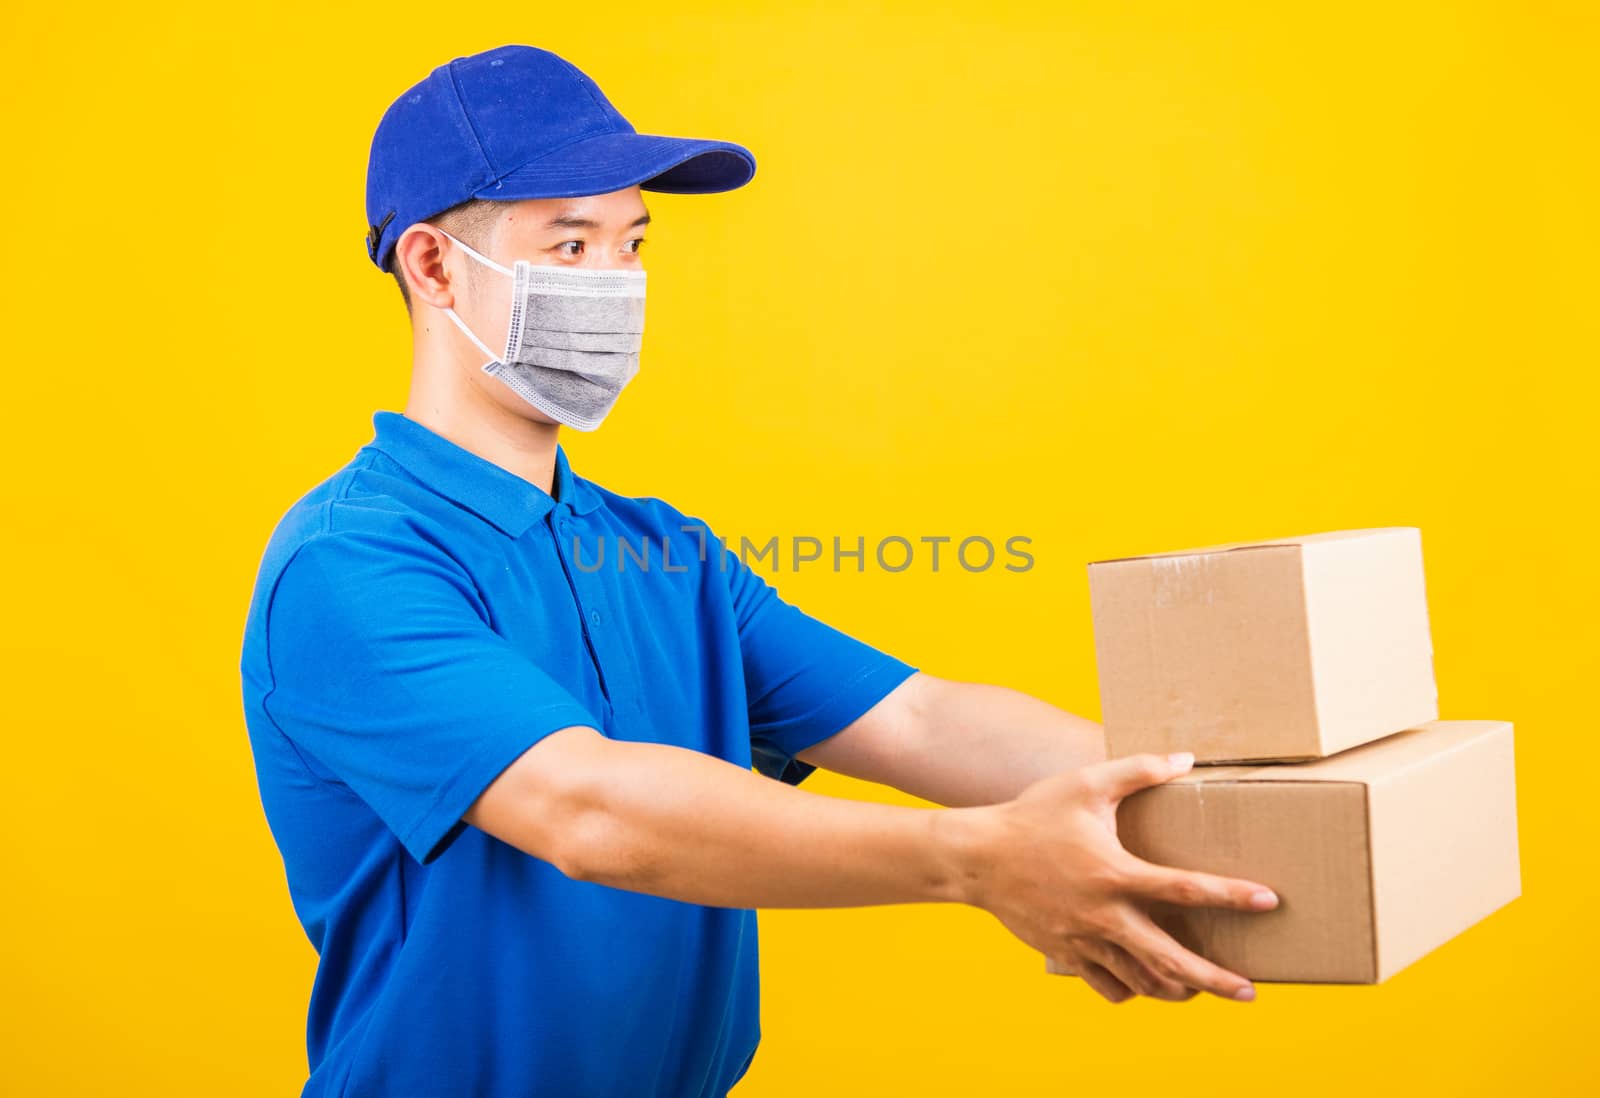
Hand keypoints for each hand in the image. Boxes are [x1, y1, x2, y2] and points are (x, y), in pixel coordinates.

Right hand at [957, 751, 1278, 1003]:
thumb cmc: (1032, 815)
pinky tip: (1146, 983)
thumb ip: (1138, 770)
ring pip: (1140, 980)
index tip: (1268, 901)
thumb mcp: (1085, 784)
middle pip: (1170, 959)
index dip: (1230, 895)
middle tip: (1249, 991)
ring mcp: (1084, 940)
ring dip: (1176, 988)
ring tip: (1201, 987)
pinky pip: (1106, 985)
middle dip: (1215, 979)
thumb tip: (1186, 759)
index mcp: (1115, 873)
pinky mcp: (1066, 954)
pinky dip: (1131, 988)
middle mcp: (1104, 914)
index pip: (1184, 888)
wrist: (976, 857)